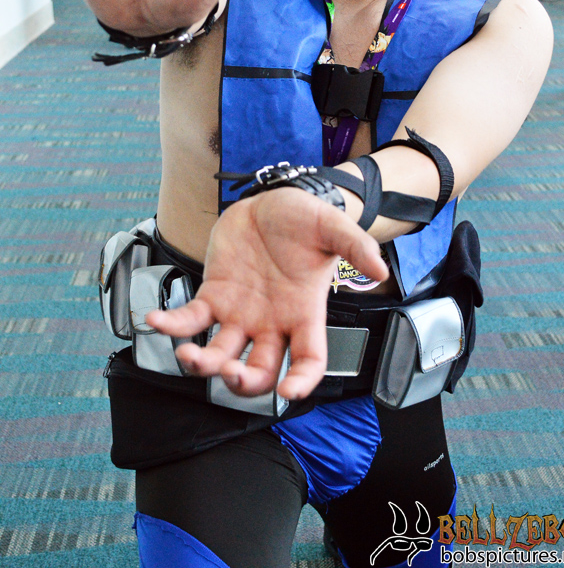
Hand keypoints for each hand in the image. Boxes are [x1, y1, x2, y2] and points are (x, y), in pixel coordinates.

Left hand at [147, 189, 387, 399]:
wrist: (273, 202)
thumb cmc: (305, 219)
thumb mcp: (333, 228)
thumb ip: (355, 247)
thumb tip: (379, 269)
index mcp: (305, 313)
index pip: (308, 360)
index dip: (301, 381)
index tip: (289, 391)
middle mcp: (271, 323)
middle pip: (258, 371)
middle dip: (243, 382)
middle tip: (231, 374)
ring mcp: (240, 313)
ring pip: (221, 354)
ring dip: (203, 364)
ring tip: (188, 355)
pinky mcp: (213, 295)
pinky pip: (189, 318)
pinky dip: (171, 324)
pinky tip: (155, 318)